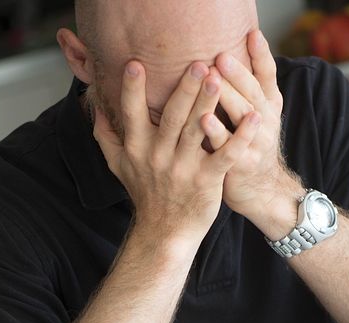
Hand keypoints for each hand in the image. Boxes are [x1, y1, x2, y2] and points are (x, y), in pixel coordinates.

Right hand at [94, 60, 261, 247]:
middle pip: (171, 118)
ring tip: (219, 80)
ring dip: (207, 105)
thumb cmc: (145, 194)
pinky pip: (224, 157)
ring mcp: (184, 169)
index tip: (136, 63)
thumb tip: (94, 107)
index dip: (132, 90)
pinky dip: (240, 139)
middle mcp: (159, 157)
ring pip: (196, 132)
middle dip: (184, 90)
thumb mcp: (119, 166)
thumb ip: (106, 136)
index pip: (131, 115)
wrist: (164, 232)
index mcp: (138, 148)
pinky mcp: (207, 181)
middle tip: (198, 63)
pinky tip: (254, 120)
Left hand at [203, 30, 303, 237]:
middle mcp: (265, 121)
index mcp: (268, 105)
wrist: (261, 191)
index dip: (262, 55)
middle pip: (253, 92)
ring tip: (211, 79)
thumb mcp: (258, 117)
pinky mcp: (240, 164)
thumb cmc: (250, 147)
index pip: (267, 75)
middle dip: (238, 73)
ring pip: (242, 116)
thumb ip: (248, 90)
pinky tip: (202, 119)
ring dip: (227, 96)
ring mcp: (255, 143)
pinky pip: (227, 146)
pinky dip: (216, 132)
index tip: (252, 33)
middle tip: (220, 55)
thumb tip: (232, 55)